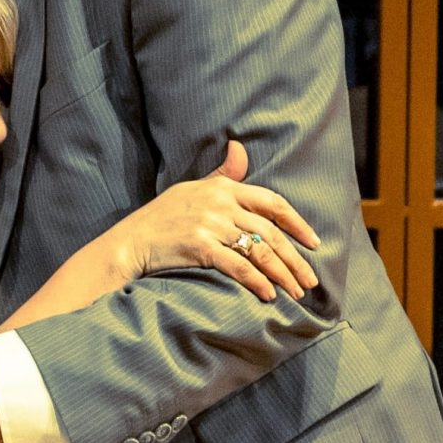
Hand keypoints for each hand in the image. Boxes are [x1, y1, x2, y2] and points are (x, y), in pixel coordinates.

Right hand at [100, 140, 322, 300]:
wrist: (128, 242)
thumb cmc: (160, 217)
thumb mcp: (192, 188)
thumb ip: (222, 174)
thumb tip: (240, 147)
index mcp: (223, 188)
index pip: (273, 202)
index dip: (298, 224)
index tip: (313, 244)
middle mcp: (220, 203)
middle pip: (271, 232)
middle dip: (295, 259)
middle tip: (310, 281)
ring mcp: (210, 224)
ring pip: (259, 250)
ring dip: (282, 274)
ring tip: (296, 292)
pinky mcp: (199, 246)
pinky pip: (238, 266)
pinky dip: (257, 281)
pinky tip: (269, 295)